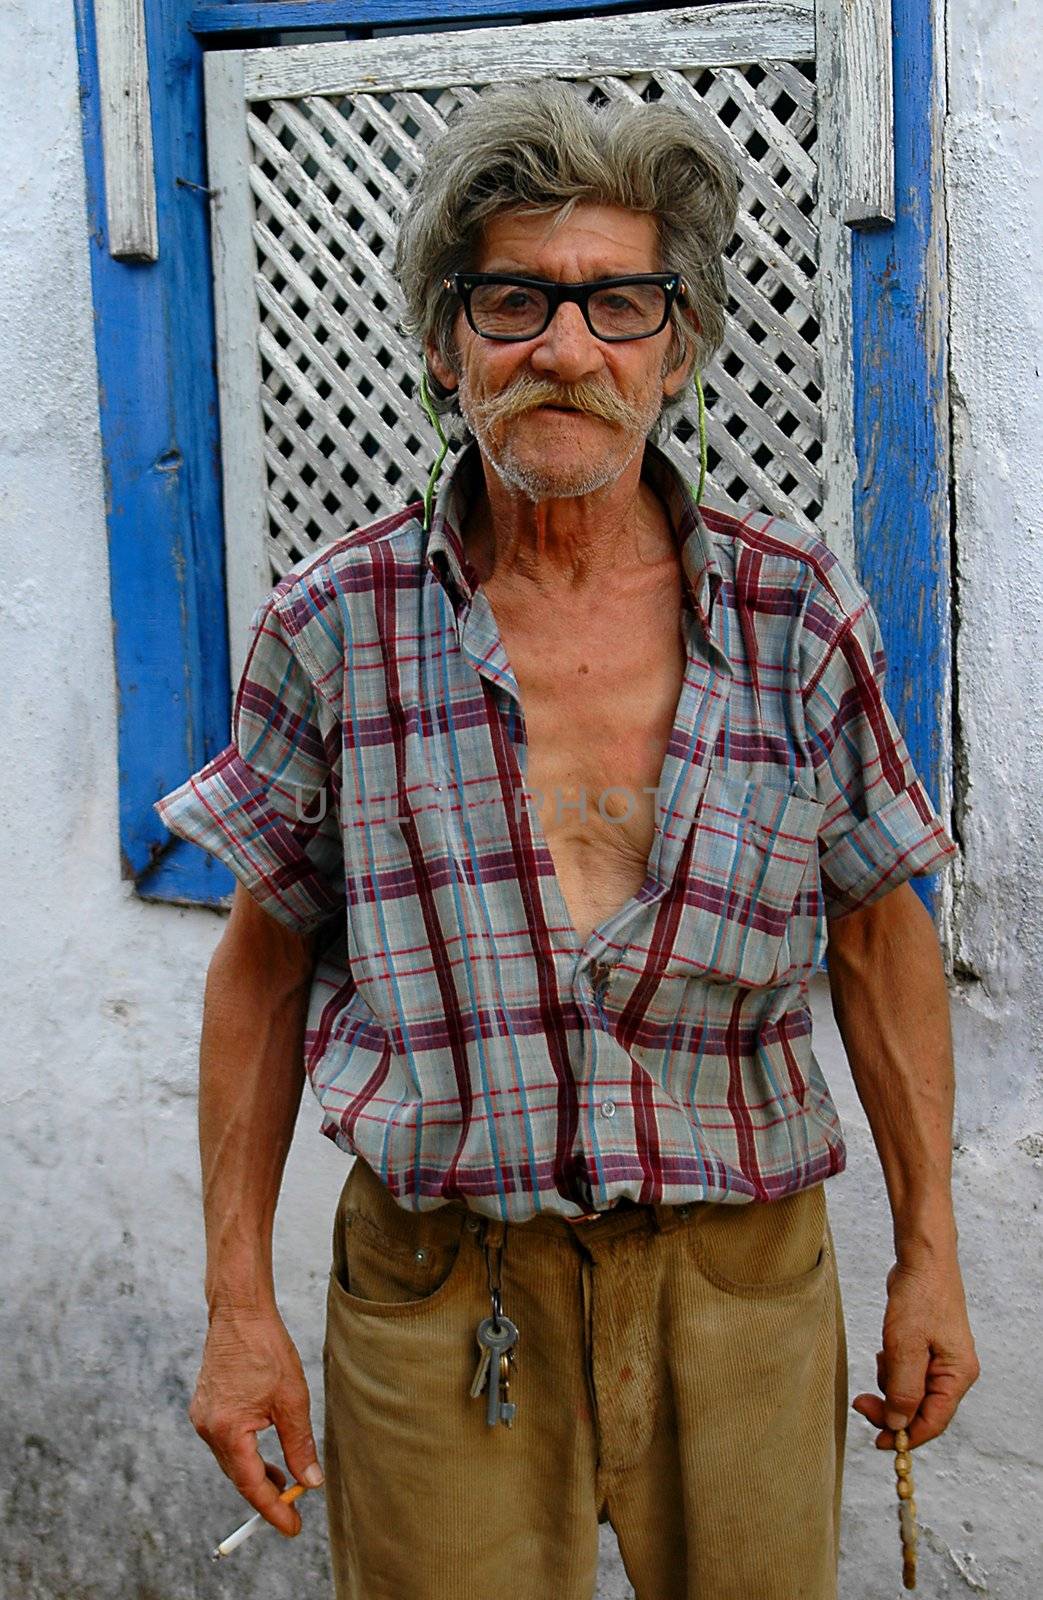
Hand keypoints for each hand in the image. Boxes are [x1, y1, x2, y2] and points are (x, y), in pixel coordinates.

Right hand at [189, 1306, 323, 1534]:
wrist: (239, 1313)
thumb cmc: (266, 1349)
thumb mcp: (291, 1400)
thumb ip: (298, 1445)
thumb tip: (309, 1482)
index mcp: (228, 1431)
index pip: (252, 1484)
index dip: (273, 1509)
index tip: (293, 1528)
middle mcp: (208, 1428)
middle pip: (239, 1476)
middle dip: (266, 1495)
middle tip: (292, 1510)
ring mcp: (203, 1417)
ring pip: (232, 1460)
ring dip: (256, 1473)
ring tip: (283, 1483)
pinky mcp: (205, 1407)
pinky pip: (226, 1442)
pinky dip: (246, 1453)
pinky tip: (264, 1452)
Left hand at [852, 1255, 979, 1449]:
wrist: (922, 1259)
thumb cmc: (919, 1296)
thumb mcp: (906, 1345)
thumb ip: (903, 1388)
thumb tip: (899, 1423)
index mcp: (957, 1375)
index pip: (933, 1421)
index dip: (905, 1436)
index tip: (878, 1443)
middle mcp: (954, 1372)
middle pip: (921, 1409)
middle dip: (891, 1407)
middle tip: (862, 1403)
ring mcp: (941, 1360)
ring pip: (910, 1390)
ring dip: (889, 1382)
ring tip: (883, 1353)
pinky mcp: (927, 1348)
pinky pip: (907, 1371)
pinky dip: (892, 1366)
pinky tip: (886, 1347)